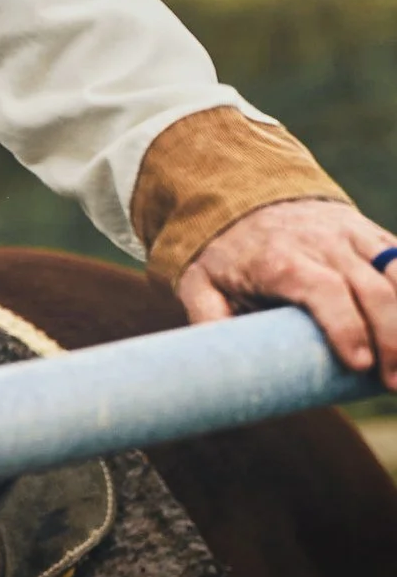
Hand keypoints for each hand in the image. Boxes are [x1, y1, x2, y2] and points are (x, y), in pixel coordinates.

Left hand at [177, 197, 396, 389]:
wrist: (248, 194)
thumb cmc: (226, 253)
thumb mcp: (200, 283)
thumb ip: (209, 320)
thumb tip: (216, 366)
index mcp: (280, 258)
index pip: (323, 289)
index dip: (345, 326)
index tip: (358, 364)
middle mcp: (323, 243)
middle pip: (370, 288)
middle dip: (389, 338)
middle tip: (392, 383)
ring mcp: (355, 236)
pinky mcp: (375, 237)